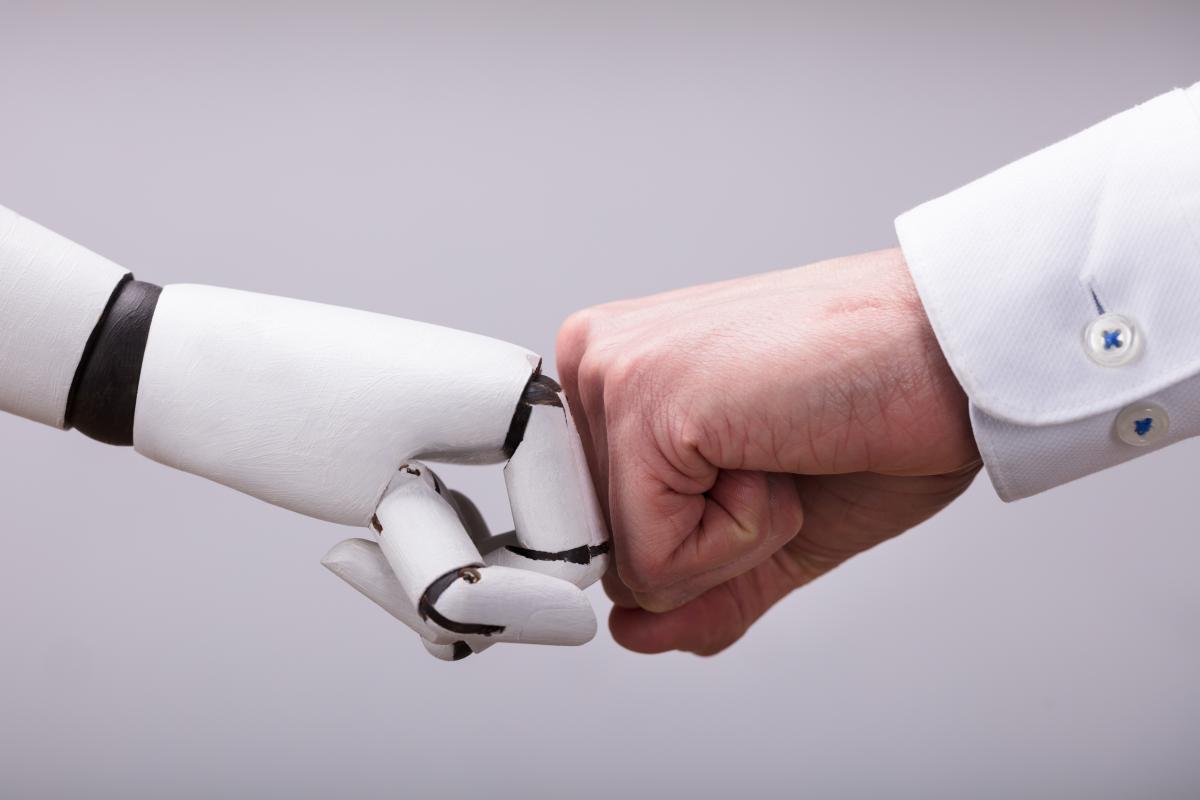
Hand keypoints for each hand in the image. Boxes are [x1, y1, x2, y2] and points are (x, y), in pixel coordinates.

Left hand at [132, 285, 609, 658]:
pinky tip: (369, 538)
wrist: (188, 364)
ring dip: (438, 572)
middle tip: (383, 577)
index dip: (518, 604)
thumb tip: (569, 621)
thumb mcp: (390, 506)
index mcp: (527, 401)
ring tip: (363, 557)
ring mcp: (481, 413)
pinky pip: (469, 510)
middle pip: (545, 543)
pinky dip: (426, 547)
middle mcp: (518, 400)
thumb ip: (481, 572)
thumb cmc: (283, 416)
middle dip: (476, 590)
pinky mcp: (443, 429)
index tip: (442, 620)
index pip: (574, 542)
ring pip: (502, 534)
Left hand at [557, 249, 980, 654]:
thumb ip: (692, 588)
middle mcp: (595, 363)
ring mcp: (613, 374)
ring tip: (784, 449)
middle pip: (605, 555)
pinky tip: (784, 453)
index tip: (754, 473)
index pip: (593, 529)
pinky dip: (744, 538)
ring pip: (628, 565)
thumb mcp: (770, 533)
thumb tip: (629, 634)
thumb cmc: (874, 415)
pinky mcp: (646, 400)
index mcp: (614, 377)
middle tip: (780, 460)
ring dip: (733, 541)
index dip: (682, 543)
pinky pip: (658, 559)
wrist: (954, 352)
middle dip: (706, 547)